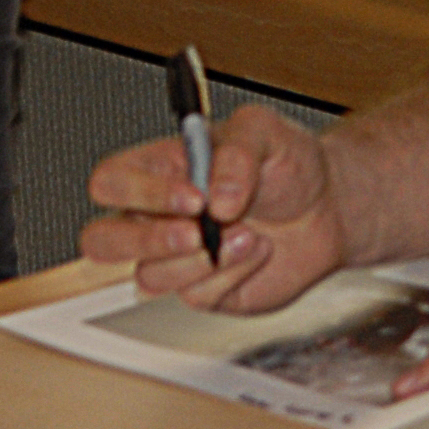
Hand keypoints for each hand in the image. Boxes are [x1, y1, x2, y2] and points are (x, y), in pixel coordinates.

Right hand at [79, 102, 346, 312]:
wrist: (327, 208)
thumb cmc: (287, 165)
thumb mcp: (266, 132)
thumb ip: (237, 152)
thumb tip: (217, 197)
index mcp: (158, 168)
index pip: (110, 182)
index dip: (138, 192)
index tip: (192, 195)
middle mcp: (157, 215)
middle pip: (101, 241)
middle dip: (147, 241)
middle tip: (196, 233)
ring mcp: (176, 257)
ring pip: (148, 277)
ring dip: (203, 260)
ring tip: (248, 234)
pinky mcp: (202, 290)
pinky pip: (197, 296)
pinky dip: (233, 275)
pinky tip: (257, 251)